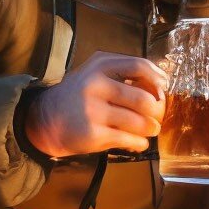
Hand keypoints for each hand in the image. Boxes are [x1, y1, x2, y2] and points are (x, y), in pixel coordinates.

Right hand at [25, 51, 168, 157]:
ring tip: (150, 129)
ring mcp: (93, 111)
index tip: (163, 89)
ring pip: (140, 123)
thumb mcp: (95, 73)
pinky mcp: (93, 134)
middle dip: (157, 111)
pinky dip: (140, 143)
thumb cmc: (79, 95)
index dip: (157, 79)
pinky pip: (130, 140)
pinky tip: (138, 141)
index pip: (138, 66)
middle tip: (156, 116)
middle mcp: (95, 86)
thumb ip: (124, 72)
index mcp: (99, 66)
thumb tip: (162, 83)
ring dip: (151, 129)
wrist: (44, 121)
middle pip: (144, 100)